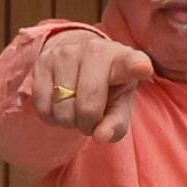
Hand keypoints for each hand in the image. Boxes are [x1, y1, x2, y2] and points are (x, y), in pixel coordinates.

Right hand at [32, 30, 153, 141]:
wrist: (79, 59)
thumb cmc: (108, 87)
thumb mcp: (120, 104)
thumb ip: (116, 124)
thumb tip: (100, 136)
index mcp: (123, 59)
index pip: (130, 63)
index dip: (136, 66)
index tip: (143, 68)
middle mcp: (95, 50)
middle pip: (88, 106)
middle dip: (88, 124)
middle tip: (91, 120)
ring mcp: (66, 53)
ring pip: (62, 109)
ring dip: (68, 122)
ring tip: (75, 110)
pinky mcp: (43, 61)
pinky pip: (43, 106)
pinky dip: (51, 117)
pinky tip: (60, 106)